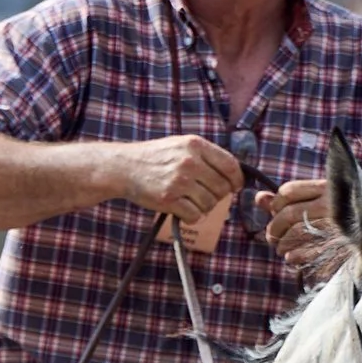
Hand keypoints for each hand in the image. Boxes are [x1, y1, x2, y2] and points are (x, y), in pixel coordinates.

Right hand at [118, 133, 243, 253]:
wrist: (124, 166)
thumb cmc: (156, 157)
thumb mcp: (181, 145)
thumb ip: (206, 156)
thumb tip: (235, 175)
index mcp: (195, 145)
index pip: (231, 166)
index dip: (236, 180)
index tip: (234, 186)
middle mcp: (189, 162)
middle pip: (222, 188)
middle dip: (217, 195)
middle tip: (203, 194)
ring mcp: (179, 181)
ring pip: (210, 204)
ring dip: (203, 207)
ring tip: (189, 200)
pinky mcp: (169, 199)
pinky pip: (195, 216)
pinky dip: (191, 217)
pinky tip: (181, 209)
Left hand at [264, 173, 345, 270]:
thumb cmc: (345, 215)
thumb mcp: (321, 200)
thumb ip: (289, 199)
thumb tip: (258, 198)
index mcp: (328, 187)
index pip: (288, 191)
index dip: (275, 204)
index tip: (275, 213)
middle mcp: (332, 203)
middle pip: (289, 213)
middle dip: (274, 227)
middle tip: (271, 237)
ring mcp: (337, 225)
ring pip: (295, 232)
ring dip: (282, 244)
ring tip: (280, 249)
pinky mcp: (340, 244)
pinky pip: (308, 251)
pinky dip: (294, 256)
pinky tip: (291, 259)